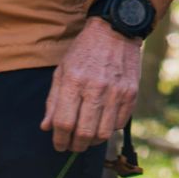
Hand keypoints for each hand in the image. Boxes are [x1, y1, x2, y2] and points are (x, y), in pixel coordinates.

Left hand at [41, 18, 140, 151]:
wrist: (115, 31)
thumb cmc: (84, 51)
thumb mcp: (62, 70)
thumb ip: (53, 101)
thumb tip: (47, 127)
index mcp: (74, 81)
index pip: (64, 122)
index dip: (59, 140)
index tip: (59, 145)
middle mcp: (95, 88)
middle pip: (84, 132)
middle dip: (75, 146)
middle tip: (72, 146)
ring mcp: (116, 92)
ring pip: (103, 133)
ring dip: (93, 142)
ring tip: (87, 139)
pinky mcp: (131, 93)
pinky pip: (119, 123)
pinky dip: (109, 129)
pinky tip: (102, 123)